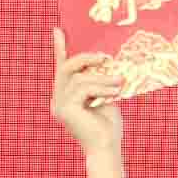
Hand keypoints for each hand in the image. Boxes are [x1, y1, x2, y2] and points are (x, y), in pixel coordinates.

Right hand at [47, 27, 123, 158]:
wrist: (107, 148)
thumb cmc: (108, 126)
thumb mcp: (105, 96)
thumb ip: (100, 80)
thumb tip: (105, 60)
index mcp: (65, 97)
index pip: (61, 68)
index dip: (60, 49)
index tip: (59, 30)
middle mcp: (58, 100)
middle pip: (66, 68)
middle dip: (85, 58)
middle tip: (104, 57)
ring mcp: (59, 105)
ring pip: (78, 77)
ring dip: (101, 77)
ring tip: (119, 81)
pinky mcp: (64, 109)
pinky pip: (82, 88)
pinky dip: (100, 87)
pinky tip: (114, 91)